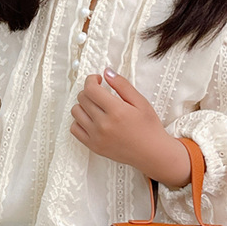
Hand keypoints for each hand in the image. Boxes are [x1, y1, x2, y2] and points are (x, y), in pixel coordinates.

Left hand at [69, 70, 191, 188]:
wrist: (152, 153)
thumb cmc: (149, 127)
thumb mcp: (140, 101)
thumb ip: (122, 85)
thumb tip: (107, 72)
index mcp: (116, 111)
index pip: (90, 89)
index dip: (91, 80)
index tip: (97, 80)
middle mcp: (103, 124)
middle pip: (82, 98)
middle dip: (89, 90)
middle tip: (99, 92)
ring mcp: (97, 137)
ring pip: (76, 112)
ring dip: (83, 105)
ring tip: (95, 106)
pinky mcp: (93, 146)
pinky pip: (75, 129)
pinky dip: (79, 121)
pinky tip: (91, 119)